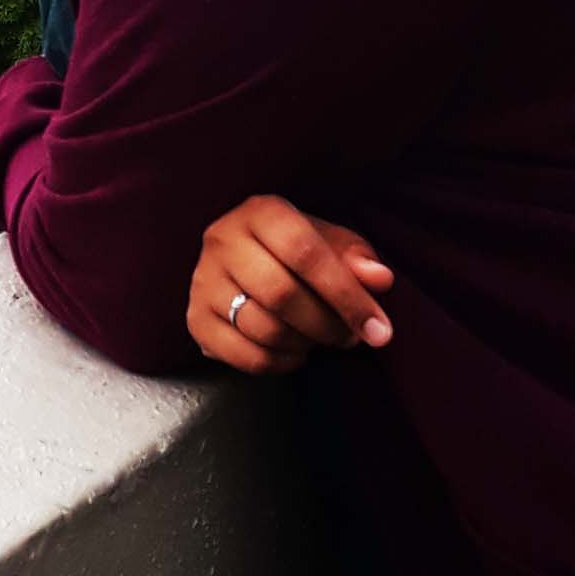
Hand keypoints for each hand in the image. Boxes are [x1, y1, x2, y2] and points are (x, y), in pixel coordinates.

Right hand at [187, 199, 394, 377]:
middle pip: (282, 294)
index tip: (379, 329)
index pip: (305, 253)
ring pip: (262, 329)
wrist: (244, 263)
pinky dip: (280, 363)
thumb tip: (379, 279)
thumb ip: (357, 258)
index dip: (346, 295)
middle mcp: (223, 240)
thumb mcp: (331, 243)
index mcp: (261, 212)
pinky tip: (293, 352)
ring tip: (320, 340)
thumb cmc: (296, 250)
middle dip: (327, 325)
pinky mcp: (195, 319)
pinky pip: (245, 357)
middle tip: (349, 338)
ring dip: (305, 345)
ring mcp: (203, 281)